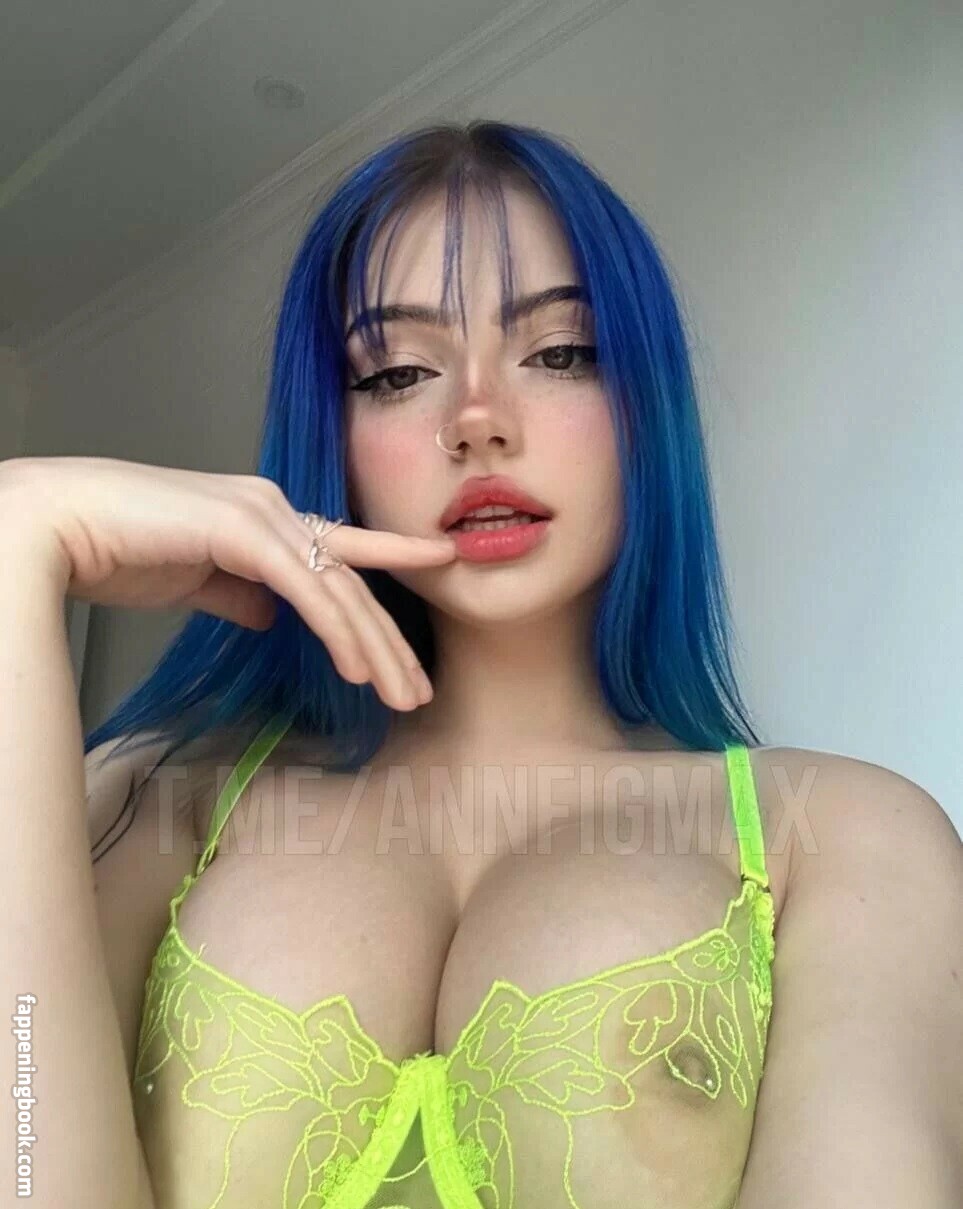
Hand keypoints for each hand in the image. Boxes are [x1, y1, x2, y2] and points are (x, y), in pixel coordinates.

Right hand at [0, 456, 456, 709]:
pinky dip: (337, 632)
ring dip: (375, 647)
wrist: (63, 526)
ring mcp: (262, 515)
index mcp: (266, 517)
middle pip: (351, 580)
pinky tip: (359, 671)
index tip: (443, 563)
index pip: (342, 548)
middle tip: (421, 690)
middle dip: (390, 639)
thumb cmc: (118, 549)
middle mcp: (274, 509)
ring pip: (339, 588)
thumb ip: (241, 593)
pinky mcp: (244, 532)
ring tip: (404, 695)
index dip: (396, 556)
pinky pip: (307, 590)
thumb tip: (274, 616)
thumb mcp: (197, 579)